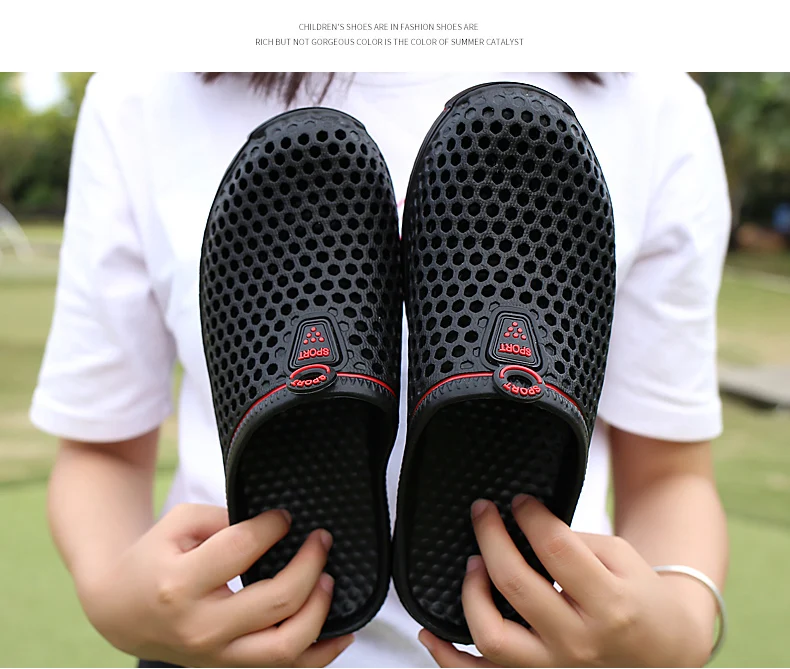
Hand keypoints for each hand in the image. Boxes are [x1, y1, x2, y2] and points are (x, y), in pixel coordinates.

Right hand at [78, 504, 351, 666]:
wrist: (120, 610)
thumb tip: (276, 526)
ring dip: (320, 609)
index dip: (273, 525)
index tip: (285, 516)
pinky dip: (320, 654)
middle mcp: (201, 628)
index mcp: (180, 584)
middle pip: (277, 600)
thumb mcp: (179, 524)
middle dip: (311, 563)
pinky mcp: (230, 668)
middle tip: (321, 539)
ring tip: (328, 578)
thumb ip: (225, 519)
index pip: (242, 549)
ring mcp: (217, 656)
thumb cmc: (153, 559)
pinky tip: (342, 631)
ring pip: (286, 645)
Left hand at [419, 496, 713, 666]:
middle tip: (482, 511)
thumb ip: (573, 543)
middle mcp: (579, 641)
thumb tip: (521, 526)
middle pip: (516, 584)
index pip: (555, 548)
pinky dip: (448, 657)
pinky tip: (430, 630)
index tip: (519, 501)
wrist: (662, 655)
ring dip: (471, 592)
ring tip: (473, 564)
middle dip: (490, 537)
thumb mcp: (622, 559)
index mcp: (609, 603)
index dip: (529, 515)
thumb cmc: (638, 599)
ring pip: (492, 635)